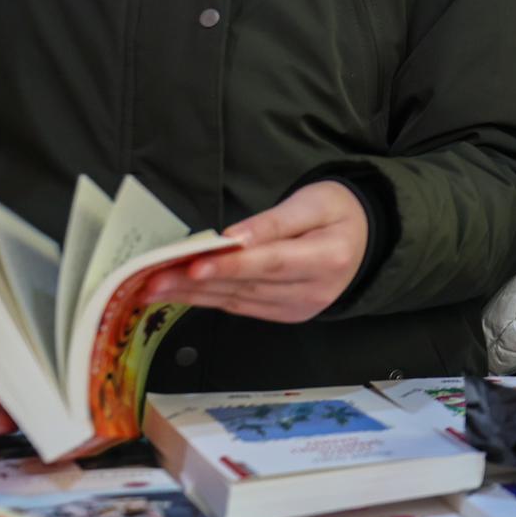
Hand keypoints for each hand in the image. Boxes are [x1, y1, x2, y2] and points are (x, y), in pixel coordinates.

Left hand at [141, 182, 369, 322]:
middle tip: (151, 278)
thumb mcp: (314, 202)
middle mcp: (315, 290)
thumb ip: (274, 221)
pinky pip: (242, 307)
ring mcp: (300, 308)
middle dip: (195, 283)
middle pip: (247, 286)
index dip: (231, 267)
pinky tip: (180, 293)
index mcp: (329, 257)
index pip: (273, 263)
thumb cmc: (339, 212)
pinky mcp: (286, 315)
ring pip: (238, 301)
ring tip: (152, 287)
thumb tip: (233, 239)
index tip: (193, 267)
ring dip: (192, 295)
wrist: (365, 238)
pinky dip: (209, 299)